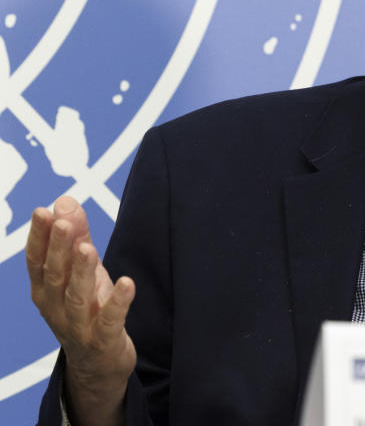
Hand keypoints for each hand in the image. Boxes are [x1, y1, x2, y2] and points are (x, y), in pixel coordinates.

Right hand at [26, 196, 135, 425]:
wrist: (98, 364)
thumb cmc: (89, 309)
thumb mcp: (82, 272)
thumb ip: (76, 237)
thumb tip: (65, 201)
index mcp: (46, 290)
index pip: (37, 261)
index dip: (38, 237)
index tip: (42, 211)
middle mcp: (56, 308)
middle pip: (55, 276)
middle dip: (58, 248)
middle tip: (63, 223)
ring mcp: (78, 327)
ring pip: (77, 297)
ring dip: (82, 272)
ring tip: (88, 248)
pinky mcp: (104, 340)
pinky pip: (110, 320)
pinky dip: (118, 302)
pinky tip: (127, 283)